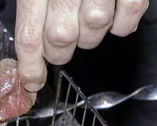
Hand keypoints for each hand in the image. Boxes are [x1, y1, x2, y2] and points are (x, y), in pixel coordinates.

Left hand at [15, 0, 148, 92]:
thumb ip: (32, 12)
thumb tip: (28, 50)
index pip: (29, 37)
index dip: (30, 67)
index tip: (32, 83)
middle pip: (60, 39)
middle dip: (60, 49)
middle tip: (62, 41)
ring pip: (93, 30)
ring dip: (90, 33)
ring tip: (88, 17)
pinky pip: (128, 18)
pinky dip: (122, 23)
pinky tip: (114, 12)